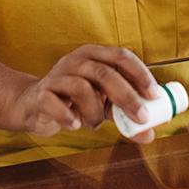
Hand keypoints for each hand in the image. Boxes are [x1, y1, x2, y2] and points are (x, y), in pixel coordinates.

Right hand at [10, 45, 160, 142]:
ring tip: (94, 123)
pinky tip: (74, 124)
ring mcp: (56, 76)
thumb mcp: (102, 103)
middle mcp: (75, 60)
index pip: (121, 56)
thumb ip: (124, 114)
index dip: (140, 74)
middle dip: (127, 97)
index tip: (154, 95)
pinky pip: (54, 103)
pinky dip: (68, 117)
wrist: (34, 105)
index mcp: (94, 55)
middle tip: (141, 118)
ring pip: (81, 88)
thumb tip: (150, 132)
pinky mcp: (41, 94)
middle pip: (104, 73)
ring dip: (94, 113)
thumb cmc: (74, 100)